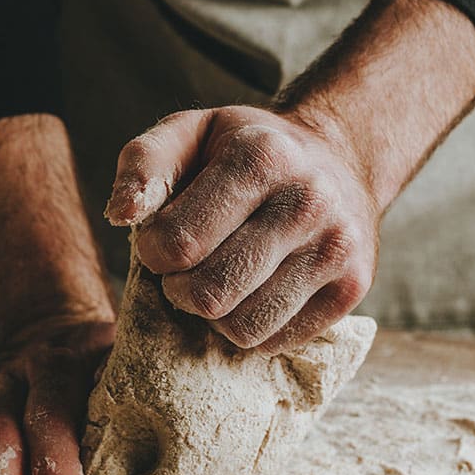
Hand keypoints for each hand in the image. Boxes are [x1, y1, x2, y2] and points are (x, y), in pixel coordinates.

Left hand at [106, 105, 379, 351]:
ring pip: (243, 328)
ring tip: (219, 278)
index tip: (161, 241)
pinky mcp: (353, 288)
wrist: (339, 158)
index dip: (153, 252)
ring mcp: (337, 248)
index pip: (179, 243)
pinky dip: (250, 327)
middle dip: (179, 290)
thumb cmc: (244, 151)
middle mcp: (308, 201)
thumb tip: (121, 215)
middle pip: (210, 295)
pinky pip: (275, 342)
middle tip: (185, 269)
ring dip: (214, 315)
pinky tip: (253, 292)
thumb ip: (144, 165)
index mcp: (262, 157)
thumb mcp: (189, 132)